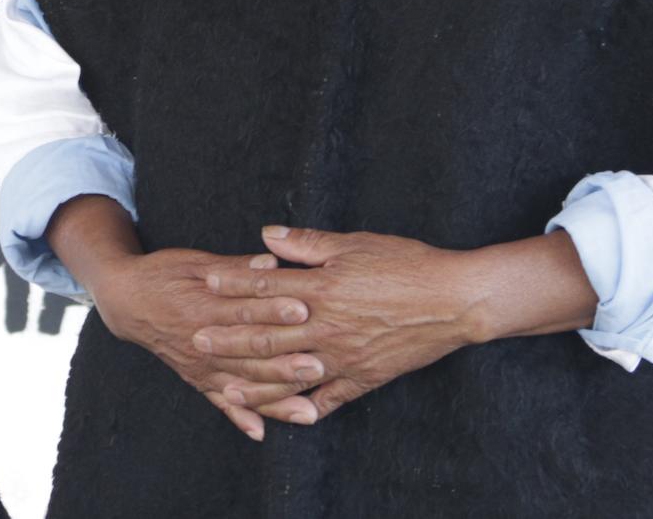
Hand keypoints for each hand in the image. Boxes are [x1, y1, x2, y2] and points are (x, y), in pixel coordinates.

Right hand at [90, 246, 329, 438]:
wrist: (125, 301)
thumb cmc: (163, 274)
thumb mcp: (195, 262)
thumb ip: (234, 267)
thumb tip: (271, 263)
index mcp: (203, 306)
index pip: (243, 311)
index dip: (273, 311)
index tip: (303, 311)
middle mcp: (202, 342)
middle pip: (248, 355)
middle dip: (284, 363)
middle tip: (318, 366)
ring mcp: (199, 365)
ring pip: (241, 386)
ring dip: (274, 399)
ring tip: (308, 410)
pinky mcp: (196, 378)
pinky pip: (220, 403)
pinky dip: (239, 418)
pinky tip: (260, 433)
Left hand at [196, 227, 485, 423]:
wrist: (456, 301)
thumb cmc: (407, 264)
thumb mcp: (355, 245)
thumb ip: (308, 245)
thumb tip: (267, 236)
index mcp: (322, 289)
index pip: (266, 287)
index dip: (234, 284)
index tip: (206, 284)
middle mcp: (326, 327)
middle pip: (267, 334)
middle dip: (229, 339)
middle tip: (197, 341)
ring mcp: (344, 356)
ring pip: (290, 373)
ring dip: (255, 381)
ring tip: (225, 387)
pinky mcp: (364, 377)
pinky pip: (329, 398)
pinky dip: (306, 407)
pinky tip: (286, 415)